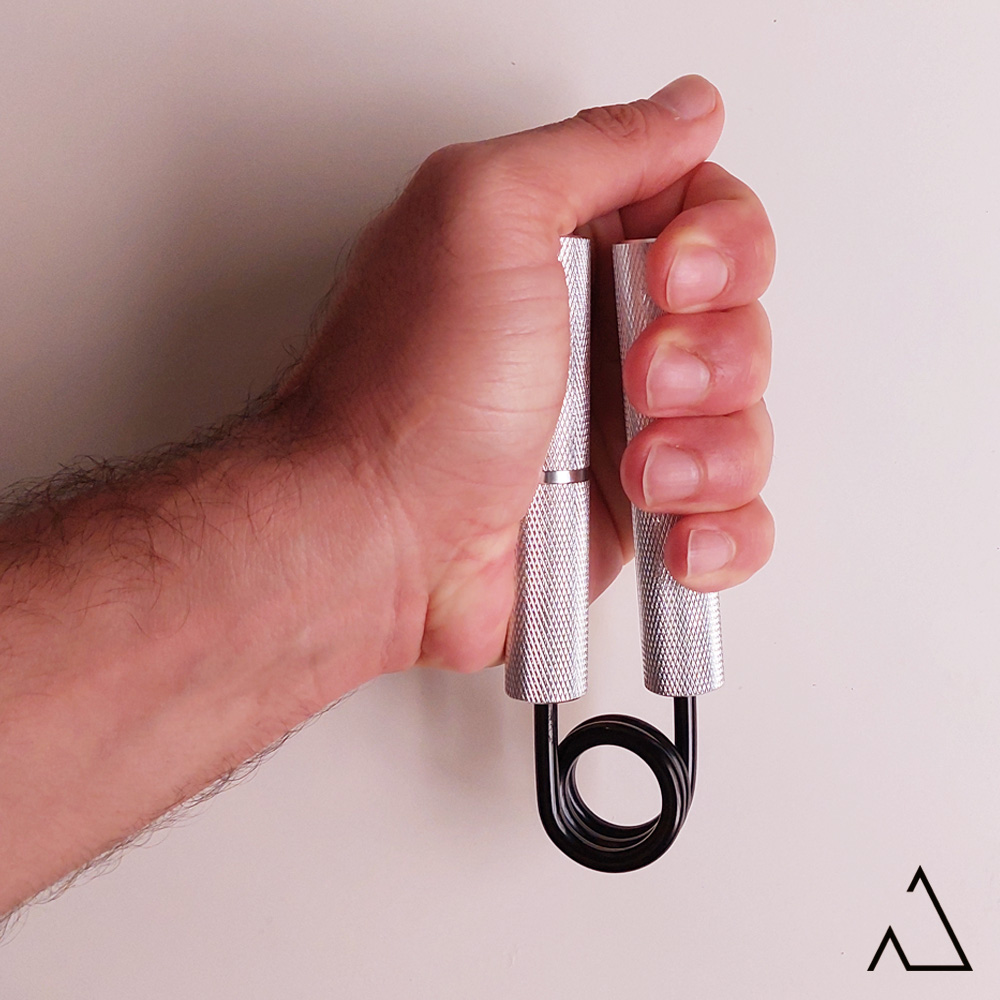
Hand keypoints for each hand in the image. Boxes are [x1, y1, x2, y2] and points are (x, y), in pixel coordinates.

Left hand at [274, 74, 774, 673]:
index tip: (673, 276)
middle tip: (638, 378)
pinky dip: (722, 530)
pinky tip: (676, 533)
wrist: (374, 542)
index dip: (721, 244)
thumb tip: (684, 112)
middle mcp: (597, 337)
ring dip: (711, 450)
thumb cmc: (407, 399)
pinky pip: (728, 515)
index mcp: (565, 253)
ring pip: (742, 421)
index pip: (706, 215)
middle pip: (738, 319)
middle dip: (711, 356)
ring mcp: (617, 429)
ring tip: (638, 470)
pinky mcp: (630, 513)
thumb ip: (593, 147)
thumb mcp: (482, 216)